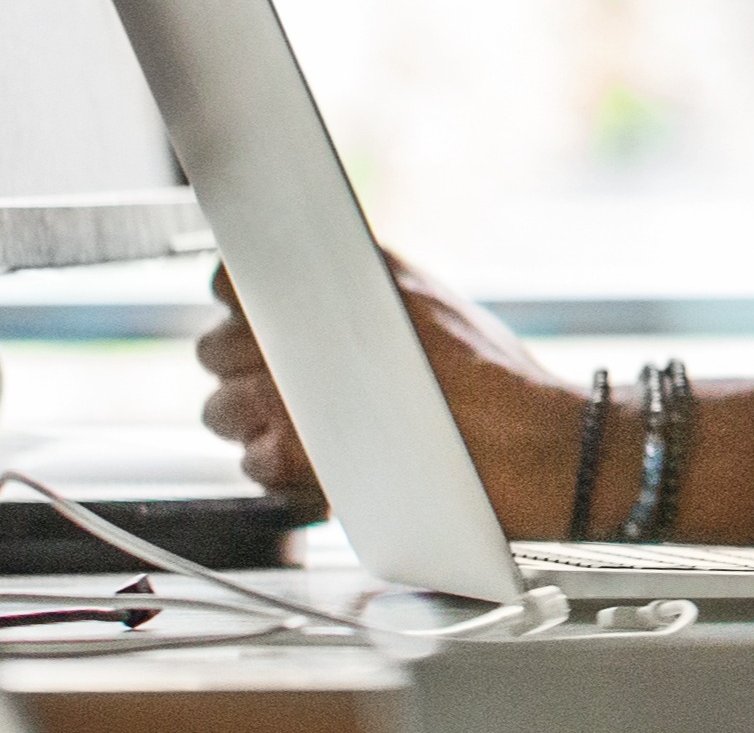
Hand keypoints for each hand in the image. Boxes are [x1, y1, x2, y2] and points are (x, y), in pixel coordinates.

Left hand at [194, 252, 593, 530]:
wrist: (538, 444)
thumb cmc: (497, 382)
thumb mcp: (428, 301)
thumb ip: (366, 291)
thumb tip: (316, 288)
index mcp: (339, 282)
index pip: (234, 281)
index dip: (239, 308)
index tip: (257, 326)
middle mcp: (309, 331)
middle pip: (216, 349)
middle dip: (237, 372)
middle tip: (282, 390)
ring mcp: (297, 396)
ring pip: (222, 410)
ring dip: (250, 424)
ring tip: (300, 433)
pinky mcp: (300, 457)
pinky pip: (252, 463)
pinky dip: (275, 470)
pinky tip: (315, 466)